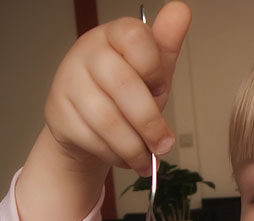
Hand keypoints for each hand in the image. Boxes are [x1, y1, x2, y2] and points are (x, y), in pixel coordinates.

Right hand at [44, 1, 190, 176]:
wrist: (89, 124)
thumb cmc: (125, 95)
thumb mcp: (152, 72)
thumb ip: (166, 47)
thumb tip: (181, 11)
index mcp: (115, 36)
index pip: (136, 39)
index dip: (155, 70)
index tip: (160, 88)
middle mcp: (88, 53)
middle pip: (124, 86)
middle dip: (151, 124)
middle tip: (164, 146)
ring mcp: (69, 83)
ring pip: (109, 121)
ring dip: (135, 148)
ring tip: (147, 160)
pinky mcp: (60, 114)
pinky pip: (94, 141)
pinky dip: (116, 156)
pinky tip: (125, 157)